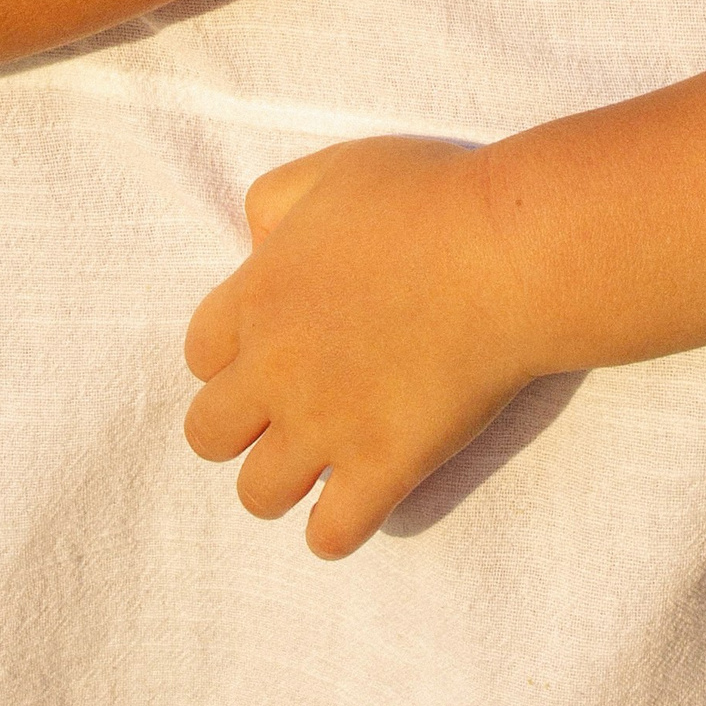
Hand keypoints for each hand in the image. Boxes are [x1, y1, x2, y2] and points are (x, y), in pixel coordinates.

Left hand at [183, 136, 544, 558]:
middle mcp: (277, 370)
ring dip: (280, 482)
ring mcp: (327, 427)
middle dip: (240, 426)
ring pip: (257, 494)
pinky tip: (355, 503)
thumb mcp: (334, 169)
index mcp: (259, 296)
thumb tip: (258, 244)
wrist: (506, 252)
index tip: (269, 351)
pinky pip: (330, 536)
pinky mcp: (383, 468)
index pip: (199, 354)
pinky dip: (333, 530)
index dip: (230, 356)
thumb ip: (277, 201)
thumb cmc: (428, 198)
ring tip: (317, 463)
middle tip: (286, 410)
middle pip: (208, 434)